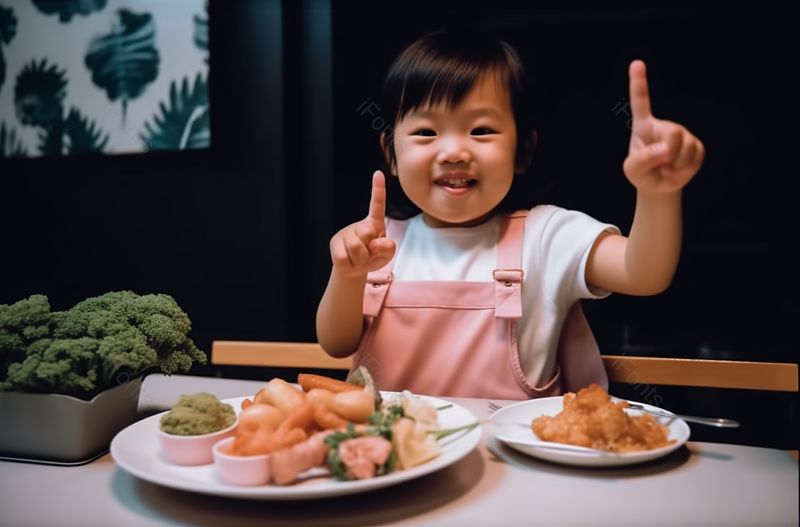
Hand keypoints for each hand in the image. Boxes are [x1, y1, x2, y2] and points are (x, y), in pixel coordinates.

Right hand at [329, 171, 395, 277]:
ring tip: (359, 259)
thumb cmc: (373, 258)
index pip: (377, 204)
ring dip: (361, 260)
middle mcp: (359, 224)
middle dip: (371, 250)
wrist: (355, 270)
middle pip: (367, 233)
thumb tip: (374, 243)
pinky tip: (349, 262)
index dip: (378, 189)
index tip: (378, 174)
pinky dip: (350, 265)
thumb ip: (388, 247)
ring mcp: (345, 232)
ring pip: (356, 248)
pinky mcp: (334, 243)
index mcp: (374, 223)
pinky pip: (343, 258)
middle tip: (368, 254)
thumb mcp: (387, 255)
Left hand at [622, 60, 704, 193]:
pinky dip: (686, 167)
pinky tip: (679, 167)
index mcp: (643, 126)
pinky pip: (695, 155)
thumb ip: (643, 160)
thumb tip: (665, 150)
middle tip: (662, 164)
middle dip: (669, 152)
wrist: (660, 185)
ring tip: (668, 167)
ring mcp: (681, 133)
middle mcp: (663, 125)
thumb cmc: (642, 173)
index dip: (639, 82)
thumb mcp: (633, 170)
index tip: (636, 63)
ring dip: (676, 163)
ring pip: (686, 146)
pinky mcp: (695, 145)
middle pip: (673, 132)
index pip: (640, 101)